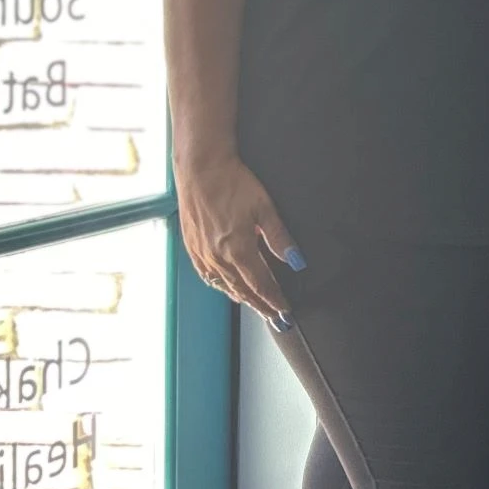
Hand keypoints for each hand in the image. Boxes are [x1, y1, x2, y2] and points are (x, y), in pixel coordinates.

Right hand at [176, 149, 300, 325]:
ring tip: (256, 307)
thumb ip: (280, 238)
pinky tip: (227, 289)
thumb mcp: (264, 208)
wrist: (200, 169)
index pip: (261, 284)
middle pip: (243, 291)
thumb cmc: (233, 184)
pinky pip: (208, 277)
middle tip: (275, 320)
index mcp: (237, 249)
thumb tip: (296, 261)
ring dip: (242, 299)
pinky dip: (221, 287)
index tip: (285, 312)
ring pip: (224, 286)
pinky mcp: (192, 248)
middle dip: (261, 306)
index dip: (274, 300)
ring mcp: (202, 254)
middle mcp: (217, 257)